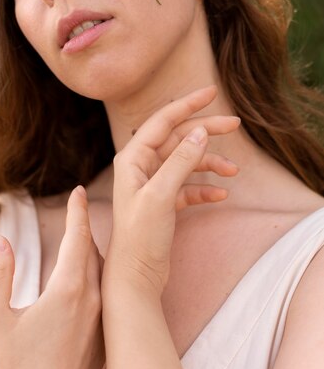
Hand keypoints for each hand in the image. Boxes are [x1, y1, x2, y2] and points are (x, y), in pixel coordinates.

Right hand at [0, 186, 104, 368]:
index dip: (77, 211)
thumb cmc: (14, 368)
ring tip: (83, 237)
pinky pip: (108, 291)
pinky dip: (100, 273)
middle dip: (85, 227)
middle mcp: (93, 299)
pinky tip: (91, 275)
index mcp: (67, 290)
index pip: (77, 237)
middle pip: (93, 250)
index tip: (78, 192)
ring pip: (103, 270)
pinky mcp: (106, 333)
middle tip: (79, 208)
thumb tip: (0, 241)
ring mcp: (104, 317)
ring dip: (93, 250)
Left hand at [104, 86, 239, 294]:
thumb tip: (199, 131)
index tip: (211, 91)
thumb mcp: (161, 195)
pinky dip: (204, 188)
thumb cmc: (139, 236)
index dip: (187, 104)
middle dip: (206, 131)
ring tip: (233, 172)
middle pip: (178, 138)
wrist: (135, 276)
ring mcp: (153, 184)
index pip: (163, 121)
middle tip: (235, 124)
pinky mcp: (163, 202)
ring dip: (210, 164)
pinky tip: (220, 195)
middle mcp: (141, 167)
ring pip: (186, 162)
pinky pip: (188, 186)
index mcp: (133, 158)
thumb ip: (180, 161)